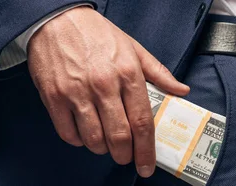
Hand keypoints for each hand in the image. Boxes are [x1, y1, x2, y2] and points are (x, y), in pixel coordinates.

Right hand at [27, 6, 189, 176]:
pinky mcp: (54, 96)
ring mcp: (77, 92)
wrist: (57, 19)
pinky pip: (67, 132)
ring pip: (93, 138)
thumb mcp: (134, 48)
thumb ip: (159, 73)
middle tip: (126, 157)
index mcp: (128, 74)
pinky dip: (78, 141)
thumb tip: (181, 90)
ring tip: (105, 144)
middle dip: (125, 154)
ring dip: (102, 149)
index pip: (142, 121)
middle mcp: (104, 85)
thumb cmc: (97, 34)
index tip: (147, 165)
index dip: (146, 149)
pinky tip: (84, 134)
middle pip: (119, 136)